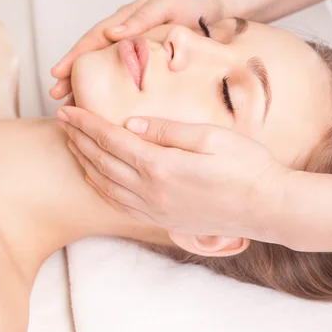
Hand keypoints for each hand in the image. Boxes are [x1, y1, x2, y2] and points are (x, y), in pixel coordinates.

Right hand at [49, 0, 226, 101]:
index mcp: (128, 21)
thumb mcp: (167, 5)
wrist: (217, 17)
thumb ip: (142, 17)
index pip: (94, 39)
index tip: (58, 73)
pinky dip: (115, 94)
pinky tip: (108, 111)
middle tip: (57, 97)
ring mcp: (138, 53)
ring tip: (74, 107)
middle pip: (94, 58)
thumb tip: (114, 34)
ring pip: (108, 72)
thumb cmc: (192, 8)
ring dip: (90, 88)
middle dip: (74, 77)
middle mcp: (128, 37)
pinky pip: (128, 80)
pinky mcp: (152, 66)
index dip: (75, 56)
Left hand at [56, 106, 289, 241]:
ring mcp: (157, 210)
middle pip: (103, 162)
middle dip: (80, 139)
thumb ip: (167, 130)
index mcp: (162, 166)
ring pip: (106, 186)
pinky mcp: (164, 221)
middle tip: (63, 121)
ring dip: (86, 163)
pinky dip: (102, 190)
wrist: (268, 207)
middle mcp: (153, 192)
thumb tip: (131, 123)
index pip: (113, 140)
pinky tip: (96, 179)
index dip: (88, 123)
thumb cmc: (247, 167)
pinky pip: (121, 206)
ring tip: (73, 145)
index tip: (69, 110)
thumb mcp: (211, 137)